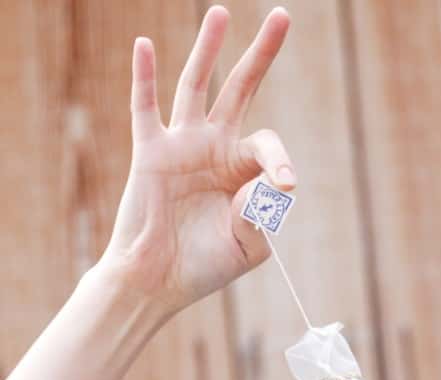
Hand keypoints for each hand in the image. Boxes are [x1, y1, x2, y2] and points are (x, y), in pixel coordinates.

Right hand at [97, 5, 294, 318]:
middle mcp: (214, 149)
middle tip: (283, 16)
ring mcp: (182, 145)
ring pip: (196, 85)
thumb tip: (268, 182)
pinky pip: (146, 108)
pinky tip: (146, 45)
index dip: (280, 160)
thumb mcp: (249, 248)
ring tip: (222, 13)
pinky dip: (145, 77)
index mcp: (243, 172)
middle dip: (261, 55)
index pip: (268, 146)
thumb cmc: (205, 267)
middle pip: (241, 90)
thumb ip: (263, 216)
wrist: (158, 282)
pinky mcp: (150, 152)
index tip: (285, 183)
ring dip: (209, 49)